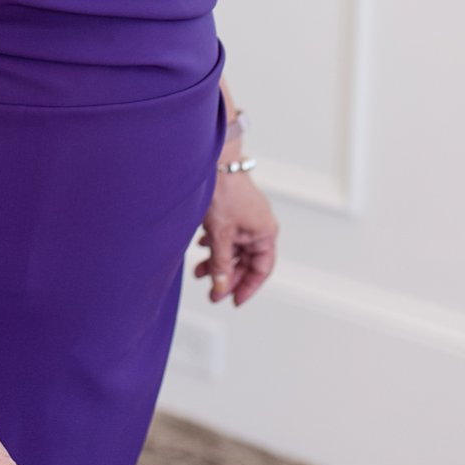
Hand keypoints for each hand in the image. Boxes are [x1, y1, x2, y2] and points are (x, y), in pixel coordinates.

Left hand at [194, 172, 278, 305]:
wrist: (215, 163)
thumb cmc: (223, 194)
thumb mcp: (220, 236)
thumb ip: (221, 264)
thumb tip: (221, 288)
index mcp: (265, 233)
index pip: (262, 269)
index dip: (248, 287)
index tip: (233, 301)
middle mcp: (260, 226)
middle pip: (247, 261)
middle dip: (228, 276)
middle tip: (212, 292)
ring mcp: (247, 218)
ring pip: (235, 249)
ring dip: (218, 262)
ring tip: (198, 271)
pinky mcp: (235, 211)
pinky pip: (228, 236)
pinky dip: (216, 246)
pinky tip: (201, 247)